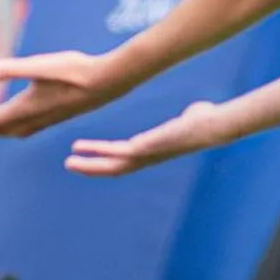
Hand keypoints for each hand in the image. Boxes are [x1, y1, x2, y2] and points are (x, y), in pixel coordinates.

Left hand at [0, 50, 116, 139]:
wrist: (109, 81)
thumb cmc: (75, 70)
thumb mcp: (40, 65)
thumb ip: (11, 68)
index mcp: (27, 107)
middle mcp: (35, 117)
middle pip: (0, 129)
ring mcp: (48, 118)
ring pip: (15, 130)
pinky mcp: (58, 115)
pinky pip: (29, 128)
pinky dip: (15, 129)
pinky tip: (19, 124)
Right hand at [65, 101, 228, 176]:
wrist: (211, 127)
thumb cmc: (206, 121)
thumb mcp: (192, 119)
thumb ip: (189, 116)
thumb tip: (197, 111)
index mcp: (154, 150)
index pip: (125, 159)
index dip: (107, 159)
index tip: (92, 155)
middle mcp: (147, 157)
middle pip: (114, 169)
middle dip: (92, 168)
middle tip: (70, 165)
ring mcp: (144, 155)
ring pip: (110, 166)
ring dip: (88, 166)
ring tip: (69, 162)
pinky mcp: (143, 148)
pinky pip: (115, 152)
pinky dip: (96, 151)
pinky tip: (80, 148)